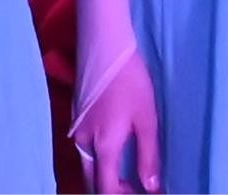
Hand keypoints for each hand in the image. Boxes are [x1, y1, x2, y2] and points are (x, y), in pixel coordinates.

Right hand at [75, 58, 163, 193]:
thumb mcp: (147, 119)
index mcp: (104, 145)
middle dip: (110, 190)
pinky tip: (114, 154)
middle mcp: (85, 142)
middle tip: (133, 189)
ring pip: (87, 165)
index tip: (141, 194)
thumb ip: (148, 156)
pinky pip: (84, 150)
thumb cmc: (131, 82)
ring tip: (127, 178)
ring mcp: (77, 129)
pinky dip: (98, 161)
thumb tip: (151, 188)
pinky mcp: (76, 118)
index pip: (106, 189)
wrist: (106, 47)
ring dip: (104, 177)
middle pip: (92, 181)